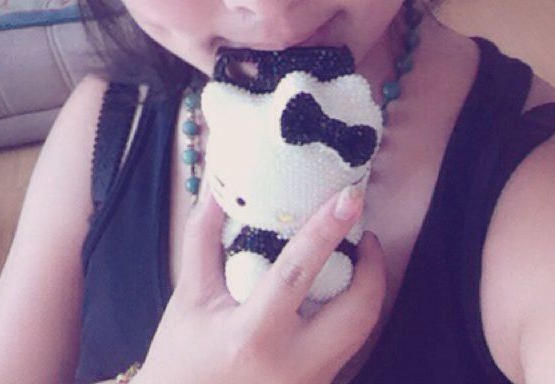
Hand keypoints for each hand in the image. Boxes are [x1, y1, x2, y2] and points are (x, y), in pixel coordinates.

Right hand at [136, 185, 385, 383]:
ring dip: (367, 290)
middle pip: (358, 314)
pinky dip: (351, 314)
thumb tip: (216, 188)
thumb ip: (203, 238)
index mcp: (254, 336)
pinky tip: (337, 292)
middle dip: (373, 269)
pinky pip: (348, 348)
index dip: (327, 229)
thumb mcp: (189, 296)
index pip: (298, 272)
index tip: (349, 197)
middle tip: (364, 234)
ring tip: (355, 256)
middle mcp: (294, 366)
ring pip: (362, 333)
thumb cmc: (181, 358)